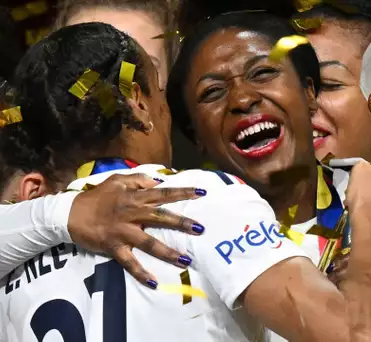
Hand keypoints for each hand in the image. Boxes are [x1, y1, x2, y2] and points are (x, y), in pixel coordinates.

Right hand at [68, 173, 204, 287]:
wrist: (68, 214)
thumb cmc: (96, 197)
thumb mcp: (117, 181)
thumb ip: (138, 180)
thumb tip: (158, 181)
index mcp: (134, 198)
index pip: (163, 193)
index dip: (182, 192)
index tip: (201, 193)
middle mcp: (132, 214)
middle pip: (161, 217)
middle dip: (181, 223)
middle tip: (200, 229)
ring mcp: (123, 232)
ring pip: (149, 242)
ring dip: (168, 252)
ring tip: (186, 259)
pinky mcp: (114, 247)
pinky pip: (129, 262)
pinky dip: (140, 273)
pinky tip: (154, 282)